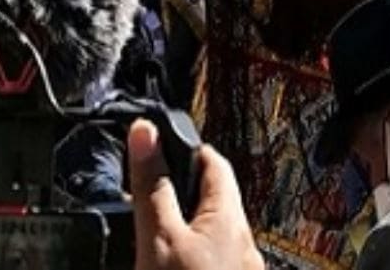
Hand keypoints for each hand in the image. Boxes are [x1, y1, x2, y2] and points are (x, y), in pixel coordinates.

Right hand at [130, 120, 262, 269]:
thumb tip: (145, 132)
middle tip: (152, 185)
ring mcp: (241, 265)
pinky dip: (192, 249)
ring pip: (213, 229)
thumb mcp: (160, 239)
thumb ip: (153, 189)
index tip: (163, 142)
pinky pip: (213, 255)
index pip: (214, 161)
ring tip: (155, 224)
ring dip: (187, 221)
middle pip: (215, 195)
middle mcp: (244, 240)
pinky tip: (172, 262)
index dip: (185, 147)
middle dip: (184, 187)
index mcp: (231, 218)